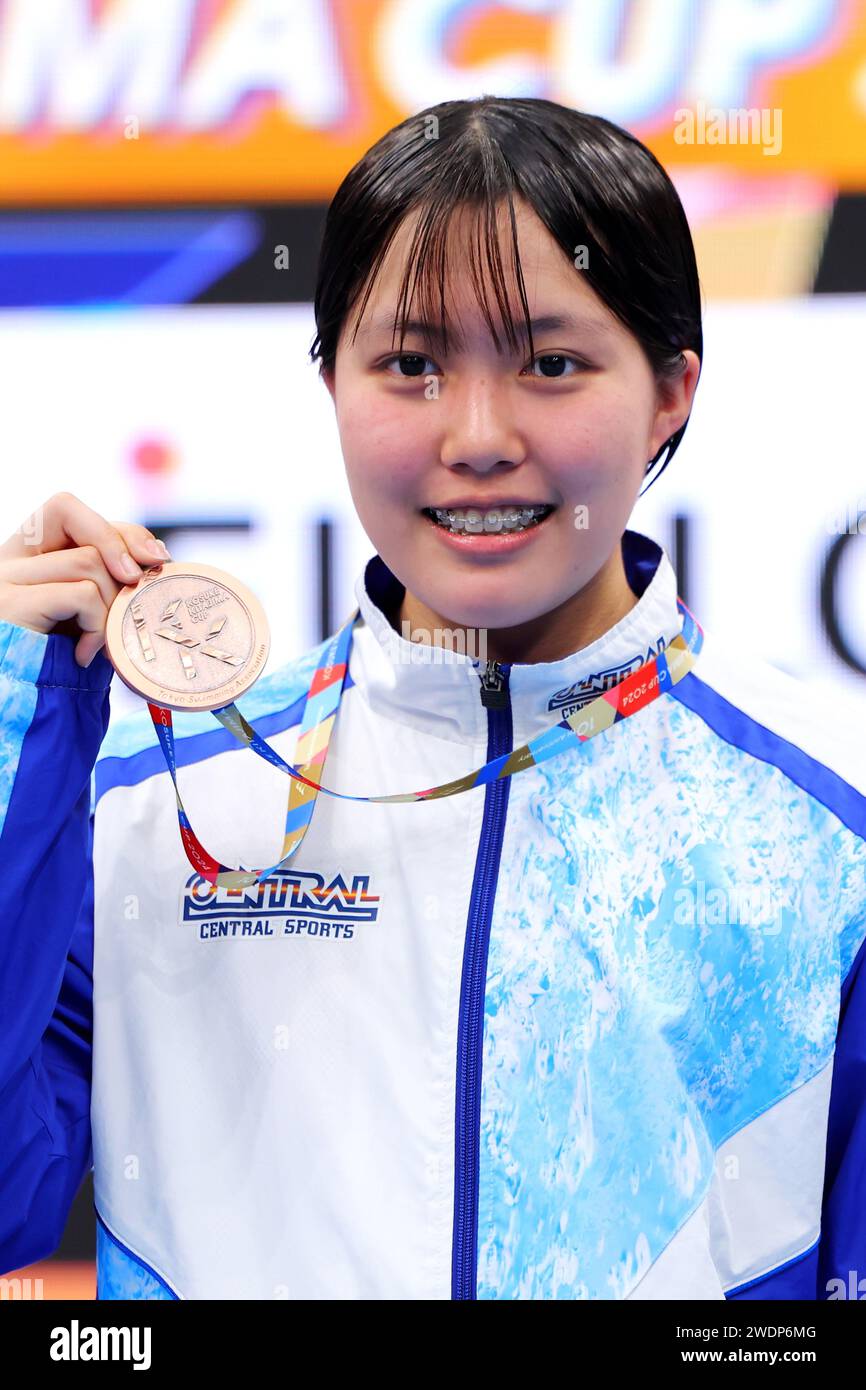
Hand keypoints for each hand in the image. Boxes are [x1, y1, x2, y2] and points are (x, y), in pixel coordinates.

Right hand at [0, 491, 171, 666]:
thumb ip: (107, 579)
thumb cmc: (60, 666)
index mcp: (24, 556)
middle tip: (134, 603)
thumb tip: (156, 556)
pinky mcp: (12, 605)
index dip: (116, 530)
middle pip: (83, 529)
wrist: (24, 714)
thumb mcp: (88, 613)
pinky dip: (97, 626)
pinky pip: (81, 594)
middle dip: (124, 563)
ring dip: (111, 607)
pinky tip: (84, 656)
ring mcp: (6, 581)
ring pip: (88, 562)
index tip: (153, 559)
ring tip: (101, 644)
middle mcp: (8, 560)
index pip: (69, 511)